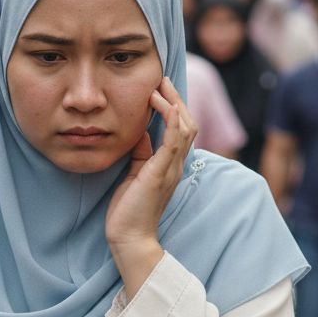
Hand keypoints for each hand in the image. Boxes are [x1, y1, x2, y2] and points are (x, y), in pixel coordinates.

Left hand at [105, 77, 196, 278]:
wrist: (129, 238)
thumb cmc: (129, 209)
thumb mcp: (135, 173)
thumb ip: (141, 152)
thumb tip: (140, 131)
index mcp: (171, 164)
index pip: (181, 129)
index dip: (174, 106)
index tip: (160, 88)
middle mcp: (176, 164)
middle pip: (187, 122)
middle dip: (176, 98)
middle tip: (162, 78)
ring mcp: (171, 168)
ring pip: (184, 127)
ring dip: (173, 103)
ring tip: (160, 86)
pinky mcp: (161, 172)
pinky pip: (173, 140)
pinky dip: (171, 119)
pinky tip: (164, 103)